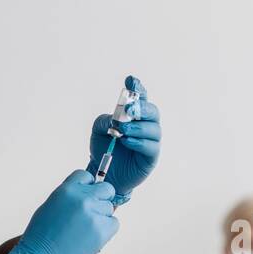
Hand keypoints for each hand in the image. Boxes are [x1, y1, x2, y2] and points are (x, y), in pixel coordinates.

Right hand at [2, 170, 118, 253]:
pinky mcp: (102, 230)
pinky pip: (114, 224)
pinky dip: (106, 230)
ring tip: (85, 230)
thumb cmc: (42, 235)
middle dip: (102, 198)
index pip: (86, 176)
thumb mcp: (51, 206)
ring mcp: (93, 214)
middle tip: (93, 212)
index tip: (87, 195)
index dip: (88, 186)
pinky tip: (91, 237)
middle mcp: (82, 199)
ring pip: (109, 208)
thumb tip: (86, 192)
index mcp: (67, 190)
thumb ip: (70, 197)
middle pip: (106, 189)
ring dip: (102, 217)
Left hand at [87, 75, 159, 204]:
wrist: (105, 173)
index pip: (140, 98)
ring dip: (138, 127)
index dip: (138, 88)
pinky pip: (151, 146)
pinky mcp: (151, 156)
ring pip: (154, 129)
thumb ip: (104, 120)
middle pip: (153, 111)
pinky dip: (139, 142)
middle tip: (128, 110)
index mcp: (134, 116)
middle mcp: (145, 126)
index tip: (131, 80)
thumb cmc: (104, 148)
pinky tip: (127, 141)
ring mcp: (151, 141)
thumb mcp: (98, 131)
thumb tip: (114, 119)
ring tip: (122, 131)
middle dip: (142, 108)